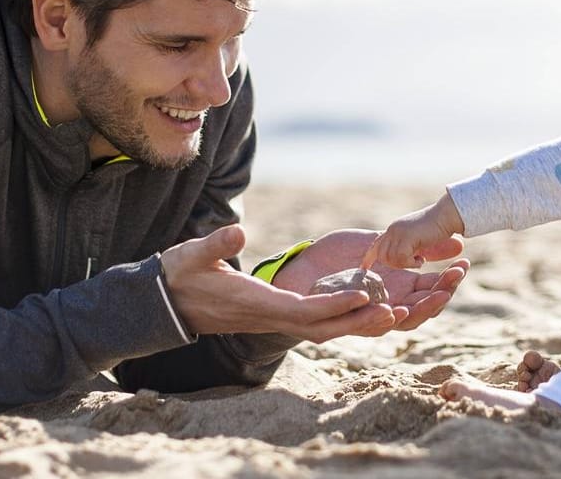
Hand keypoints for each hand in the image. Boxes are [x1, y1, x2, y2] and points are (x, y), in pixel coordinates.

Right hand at [160, 225, 397, 342]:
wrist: (165, 301)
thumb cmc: (179, 275)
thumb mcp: (193, 255)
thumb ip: (215, 245)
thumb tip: (238, 232)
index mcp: (255, 303)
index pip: (304, 309)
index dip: (336, 304)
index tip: (365, 294)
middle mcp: (268, 316)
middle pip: (321, 328)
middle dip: (357, 322)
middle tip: (395, 313)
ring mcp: (270, 319)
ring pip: (319, 329)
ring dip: (353, 323)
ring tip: (389, 313)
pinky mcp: (271, 315)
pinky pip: (311, 323)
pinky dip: (338, 318)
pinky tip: (359, 307)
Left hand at [271, 229, 468, 332]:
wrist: (295, 269)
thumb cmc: (334, 258)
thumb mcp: (379, 244)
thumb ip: (413, 246)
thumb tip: (456, 242)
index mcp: (393, 290)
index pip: (427, 293)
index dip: (446, 282)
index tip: (463, 266)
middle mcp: (381, 307)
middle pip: (416, 312)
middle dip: (436, 299)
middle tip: (452, 283)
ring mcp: (359, 317)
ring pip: (390, 323)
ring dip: (411, 313)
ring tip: (428, 300)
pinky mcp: (334, 322)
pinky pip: (357, 324)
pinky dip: (374, 318)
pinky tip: (388, 308)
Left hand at [359, 194, 464, 271]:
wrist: (446, 216)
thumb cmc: (436, 227)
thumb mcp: (416, 236)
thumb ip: (407, 244)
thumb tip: (403, 257)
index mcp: (393, 230)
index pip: (375, 245)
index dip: (369, 258)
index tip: (363, 268)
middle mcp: (392, 230)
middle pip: (382, 256)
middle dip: (395, 264)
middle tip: (413, 261)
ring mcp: (397, 232)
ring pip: (390, 259)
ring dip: (405, 264)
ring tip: (419, 259)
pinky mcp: (406, 237)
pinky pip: (402, 258)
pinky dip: (412, 263)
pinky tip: (422, 259)